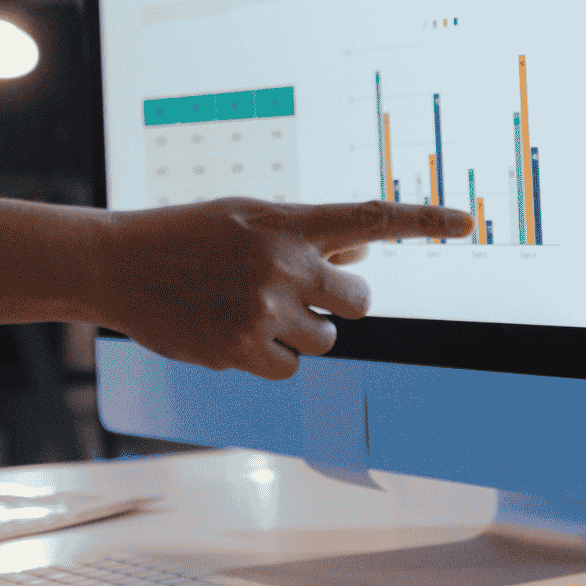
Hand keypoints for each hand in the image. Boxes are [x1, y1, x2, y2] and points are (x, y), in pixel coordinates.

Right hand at [100, 199, 474, 378]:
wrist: (116, 263)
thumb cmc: (184, 236)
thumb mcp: (245, 217)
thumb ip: (304, 236)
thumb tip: (361, 254)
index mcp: (286, 220)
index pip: (371, 216)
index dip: (425, 219)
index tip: (469, 221)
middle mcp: (282, 263)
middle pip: (359, 299)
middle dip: (339, 301)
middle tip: (302, 293)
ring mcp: (263, 309)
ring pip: (325, 340)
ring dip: (302, 331)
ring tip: (252, 310)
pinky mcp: (241, 349)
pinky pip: (290, 368)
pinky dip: (272, 357)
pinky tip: (235, 333)